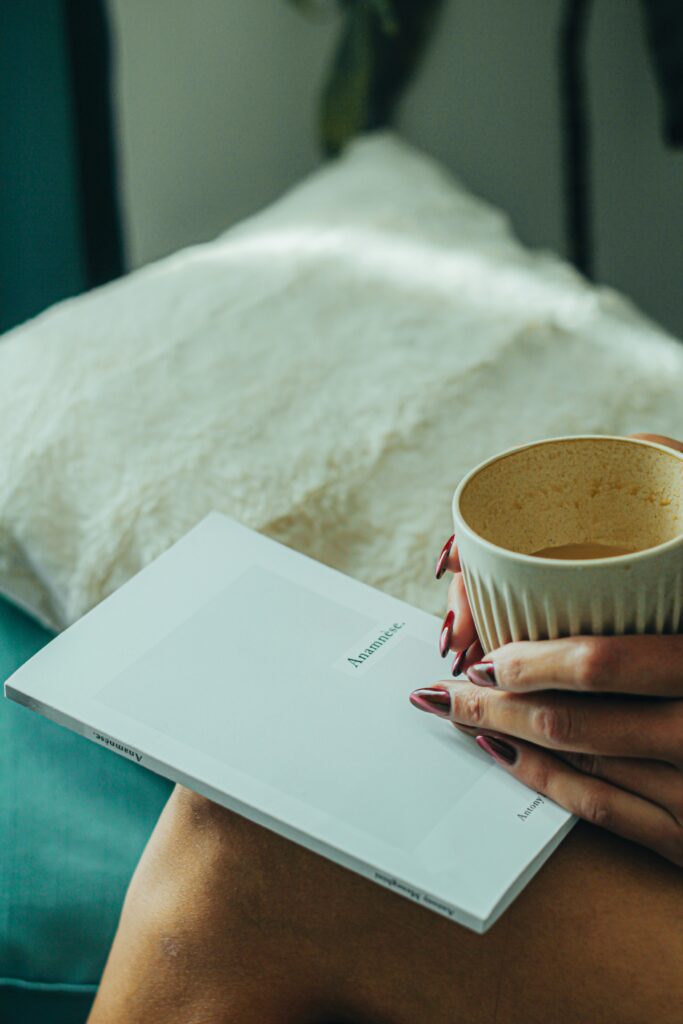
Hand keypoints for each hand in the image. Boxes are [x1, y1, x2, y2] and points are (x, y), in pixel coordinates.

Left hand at [416, 433, 682, 867]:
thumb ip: (676, 482)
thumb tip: (617, 463)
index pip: (602, 664)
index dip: (526, 663)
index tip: (482, 649)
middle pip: (575, 721)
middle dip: (493, 706)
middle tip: (447, 686)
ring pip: (583, 769)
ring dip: (508, 741)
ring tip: (460, 715)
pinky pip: (608, 814)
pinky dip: (548, 785)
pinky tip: (511, 757)